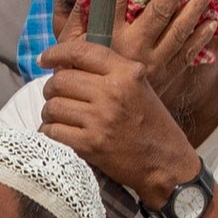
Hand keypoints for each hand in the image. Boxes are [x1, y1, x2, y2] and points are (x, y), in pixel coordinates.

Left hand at [33, 0, 215, 207]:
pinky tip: (65, 140)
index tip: (47, 56)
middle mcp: (114, 89)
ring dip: (53, 115)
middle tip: (58, 98)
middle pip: (62, 77)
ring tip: (64, 122)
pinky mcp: (91, 143)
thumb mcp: (141, 86)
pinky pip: (53, 130)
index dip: (58, 51)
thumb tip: (75, 55)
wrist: (170, 168)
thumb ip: (112, 70)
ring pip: (53, 104)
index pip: (81, 49)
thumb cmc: (153, 126)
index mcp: (128, 69)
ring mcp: (101, 116)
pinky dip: (53, 136)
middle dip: (55, 88)